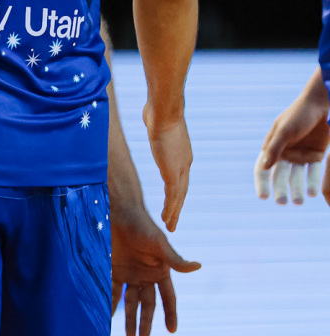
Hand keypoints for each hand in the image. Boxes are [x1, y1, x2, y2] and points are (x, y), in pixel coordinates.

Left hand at [111, 200, 199, 335]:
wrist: (117, 211)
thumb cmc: (142, 225)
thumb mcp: (159, 243)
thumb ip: (175, 259)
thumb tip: (199, 267)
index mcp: (161, 271)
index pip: (168, 298)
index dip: (170, 314)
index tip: (171, 330)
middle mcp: (146, 275)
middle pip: (147, 303)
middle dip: (144, 321)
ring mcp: (129, 273)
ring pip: (130, 301)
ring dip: (128, 317)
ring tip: (128, 335)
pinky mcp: (113, 268)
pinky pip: (112, 289)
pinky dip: (111, 302)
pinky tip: (108, 315)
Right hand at [143, 110, 191, 230]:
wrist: (164, 111)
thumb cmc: (158, 109)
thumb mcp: (156, 119)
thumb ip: (155, 123)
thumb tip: (150, 115)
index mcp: (181, 153)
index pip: (179, 176)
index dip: (176, 189)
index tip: (172, 199)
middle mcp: (184, 163)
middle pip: (182, 190)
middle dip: (177, 205)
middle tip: (173, 219)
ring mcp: (180, 169)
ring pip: (179, 197)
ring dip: (174, 212)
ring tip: (170, 226)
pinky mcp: (173, 173)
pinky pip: (173, 197)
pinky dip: (171, 210)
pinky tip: (167, 220)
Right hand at [254, 78, 329, 204]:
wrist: (322, 104)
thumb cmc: (299, 114)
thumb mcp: (285, 131)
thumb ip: (275, 149)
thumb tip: (263, 167)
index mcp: (272, 146)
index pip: (263, 168)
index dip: (262, 183)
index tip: (263, 197)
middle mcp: (286, 153)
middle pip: (281, 176)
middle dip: (281, 189)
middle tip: (283, 202)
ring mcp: (301, 155)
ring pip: (298, 177)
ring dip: (297, 189)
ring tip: (300, 201)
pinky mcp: (317, 156)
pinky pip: (314, 172)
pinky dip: (313, 182)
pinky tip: (312, 192)